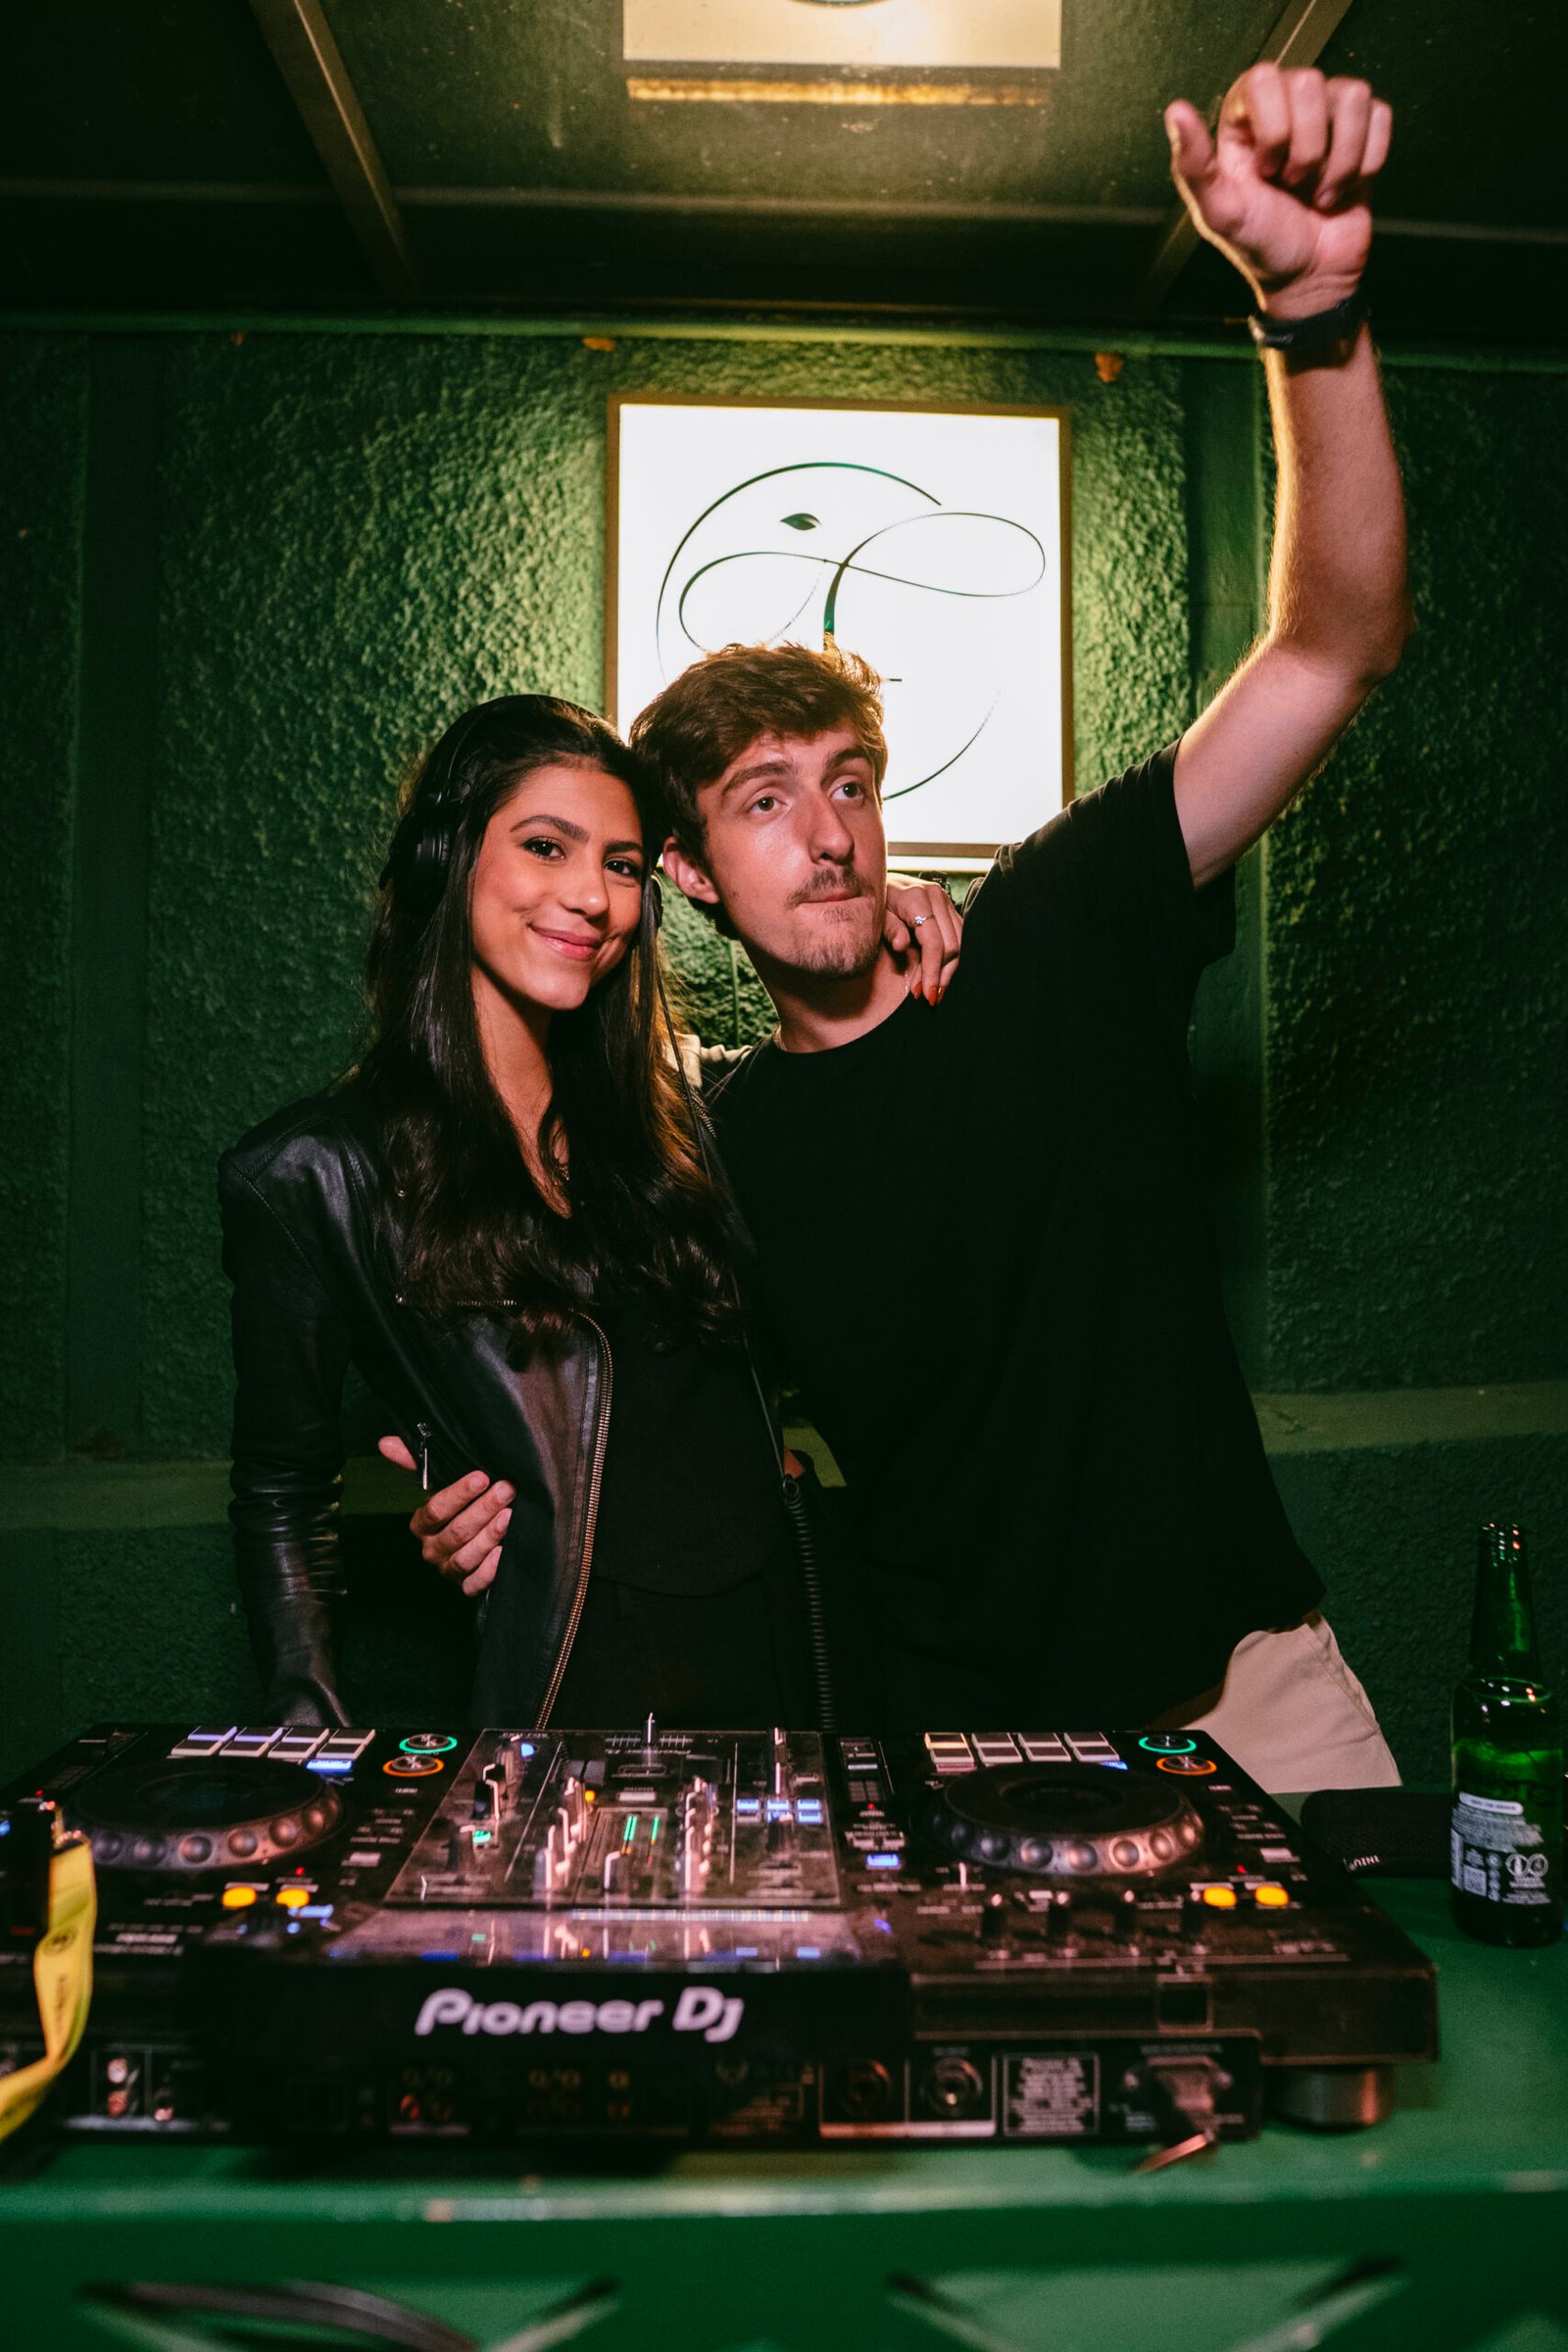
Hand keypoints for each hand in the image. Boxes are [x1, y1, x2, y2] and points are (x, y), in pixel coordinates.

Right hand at [378, 1435, 511, 1596]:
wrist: (485, 1535)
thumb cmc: (463, 1504)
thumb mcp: (442, 1481)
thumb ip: (416, 1461)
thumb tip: (386, 1442)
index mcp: (422, 1525)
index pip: (434, 1510)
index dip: (457, 1494)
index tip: (481, 1477)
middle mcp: (433, 1549)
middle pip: (455, 1532)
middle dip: (482, 1509)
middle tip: (506, 1490)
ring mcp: (449, 1569)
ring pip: (466, 1556)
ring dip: (489, 1536)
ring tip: (510, 1516)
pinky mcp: (467, 1586)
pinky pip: (474, 1584)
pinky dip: (488, 1571)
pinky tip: (503, 1553)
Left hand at [884, 879, 961, 1002]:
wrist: (878, 879)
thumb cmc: (873, 900)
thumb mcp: (875, 915)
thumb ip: (890, 929)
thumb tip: (902, 945)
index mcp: (917, 898)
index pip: (934, 942)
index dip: (932, 971)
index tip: (926, 994)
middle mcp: (936, 896)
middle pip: (952, 945)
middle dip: (941, 974)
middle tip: (928, 997)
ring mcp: (945, 900)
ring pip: (960, 942)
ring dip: (948, 969)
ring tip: (934, 990)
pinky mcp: (948, 906)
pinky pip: (958, 936)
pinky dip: (950, 957)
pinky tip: (938, 973)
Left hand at [1165, 67, 1390, 314]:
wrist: (1310, 278)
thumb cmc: (1262, 246)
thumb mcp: (1220, 213)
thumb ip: (1194, 166)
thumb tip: (1176, 111)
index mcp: (1245, 117)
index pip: (1264, 79)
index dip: (1272, 127)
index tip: (1266, 171)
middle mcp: (1286, 106)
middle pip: (1311, 83)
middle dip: (1305, 149)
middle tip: (1292, 185)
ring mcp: (1328, 116)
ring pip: (1350, 98)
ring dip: (1338, 160)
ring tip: (1318, 191)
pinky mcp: (1363, 131)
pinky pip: (1379, 116)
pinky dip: (1366, 161)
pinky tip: (1344, 185)